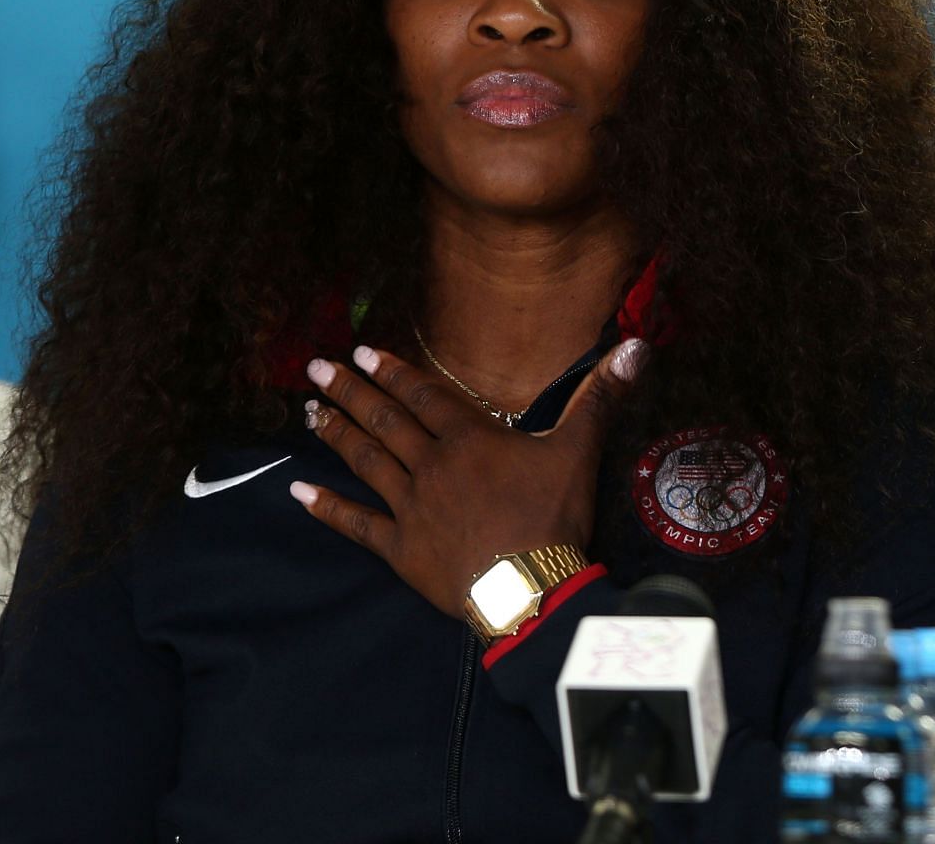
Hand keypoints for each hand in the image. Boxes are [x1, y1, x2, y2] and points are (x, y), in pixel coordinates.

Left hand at [289, 337, 646, 617]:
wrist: (530, 588)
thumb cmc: (553, 515)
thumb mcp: (579, 449)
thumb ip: (600, 396)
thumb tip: (637, 346)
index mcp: (469, 439)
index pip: (423, 395)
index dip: (392, 371)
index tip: (360, 351)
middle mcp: (431, 465)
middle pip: (384, 421)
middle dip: (348, 391)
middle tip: (315, 368)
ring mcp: (410, 507)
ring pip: (365, 462)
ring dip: (335, 434)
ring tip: (309, 411)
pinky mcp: (400, 549)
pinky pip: (356, 524)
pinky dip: (326, 507)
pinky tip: (297, 491)